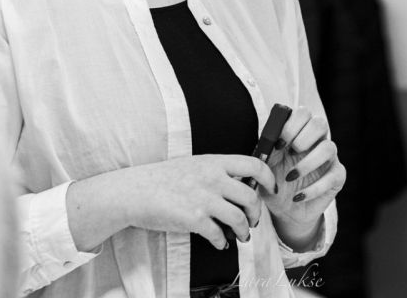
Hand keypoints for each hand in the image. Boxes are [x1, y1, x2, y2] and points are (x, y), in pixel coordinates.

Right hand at [121, 154, 277, 249]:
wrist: (135, 191)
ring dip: (244, 231)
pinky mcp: (194, 219)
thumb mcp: (194, 165)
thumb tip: (239, 186)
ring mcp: (204, 199)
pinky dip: (221, 242)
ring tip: (240, 236)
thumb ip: (217, 172)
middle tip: (252, 221)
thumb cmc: (163, 179)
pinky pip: (218, 235)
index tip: (271, 189)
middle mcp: (213, 178)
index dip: (269, 178)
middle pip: (251, 197)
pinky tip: (218, 243)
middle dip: (256, 214)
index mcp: (214, 162)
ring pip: (240, 219)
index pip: (254, 165)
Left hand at [261, 107, 345, 247]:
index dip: (292, 125)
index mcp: (299, 132)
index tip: (279, 144)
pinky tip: (298, 196)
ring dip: (307, 162)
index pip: (303, 113)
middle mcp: (317, 141)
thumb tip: (265, 140)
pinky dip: (314, 188)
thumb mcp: (265, 167)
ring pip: (329, 147)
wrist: (284, 211)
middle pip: (320, 124)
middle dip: (303, 138)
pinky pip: (333, 176)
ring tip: (290, 177)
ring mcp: (329, 158)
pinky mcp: (337, 177)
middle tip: (290, 154)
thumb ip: (265, 151)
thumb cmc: (274, 183)